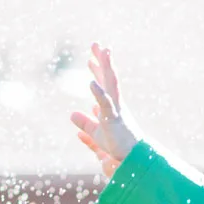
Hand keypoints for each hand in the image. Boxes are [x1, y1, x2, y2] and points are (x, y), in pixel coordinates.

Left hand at [69, 44, 139, 177]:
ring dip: (107, 68)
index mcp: (111, 104)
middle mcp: (115, 103)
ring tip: (103, 52)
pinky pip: (106, 104)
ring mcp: (116, 109)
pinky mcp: (114, 119)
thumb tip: (72, 114)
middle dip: (102, 60)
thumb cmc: (117, 146)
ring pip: (111, 84)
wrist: (131, 158)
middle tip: (96, 44)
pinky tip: (91, 83)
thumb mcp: (96, 133)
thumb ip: (85, 123)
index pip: (103, 83)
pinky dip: (99, 93)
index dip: (97, 69)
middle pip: (108, 77)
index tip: (91, 57)